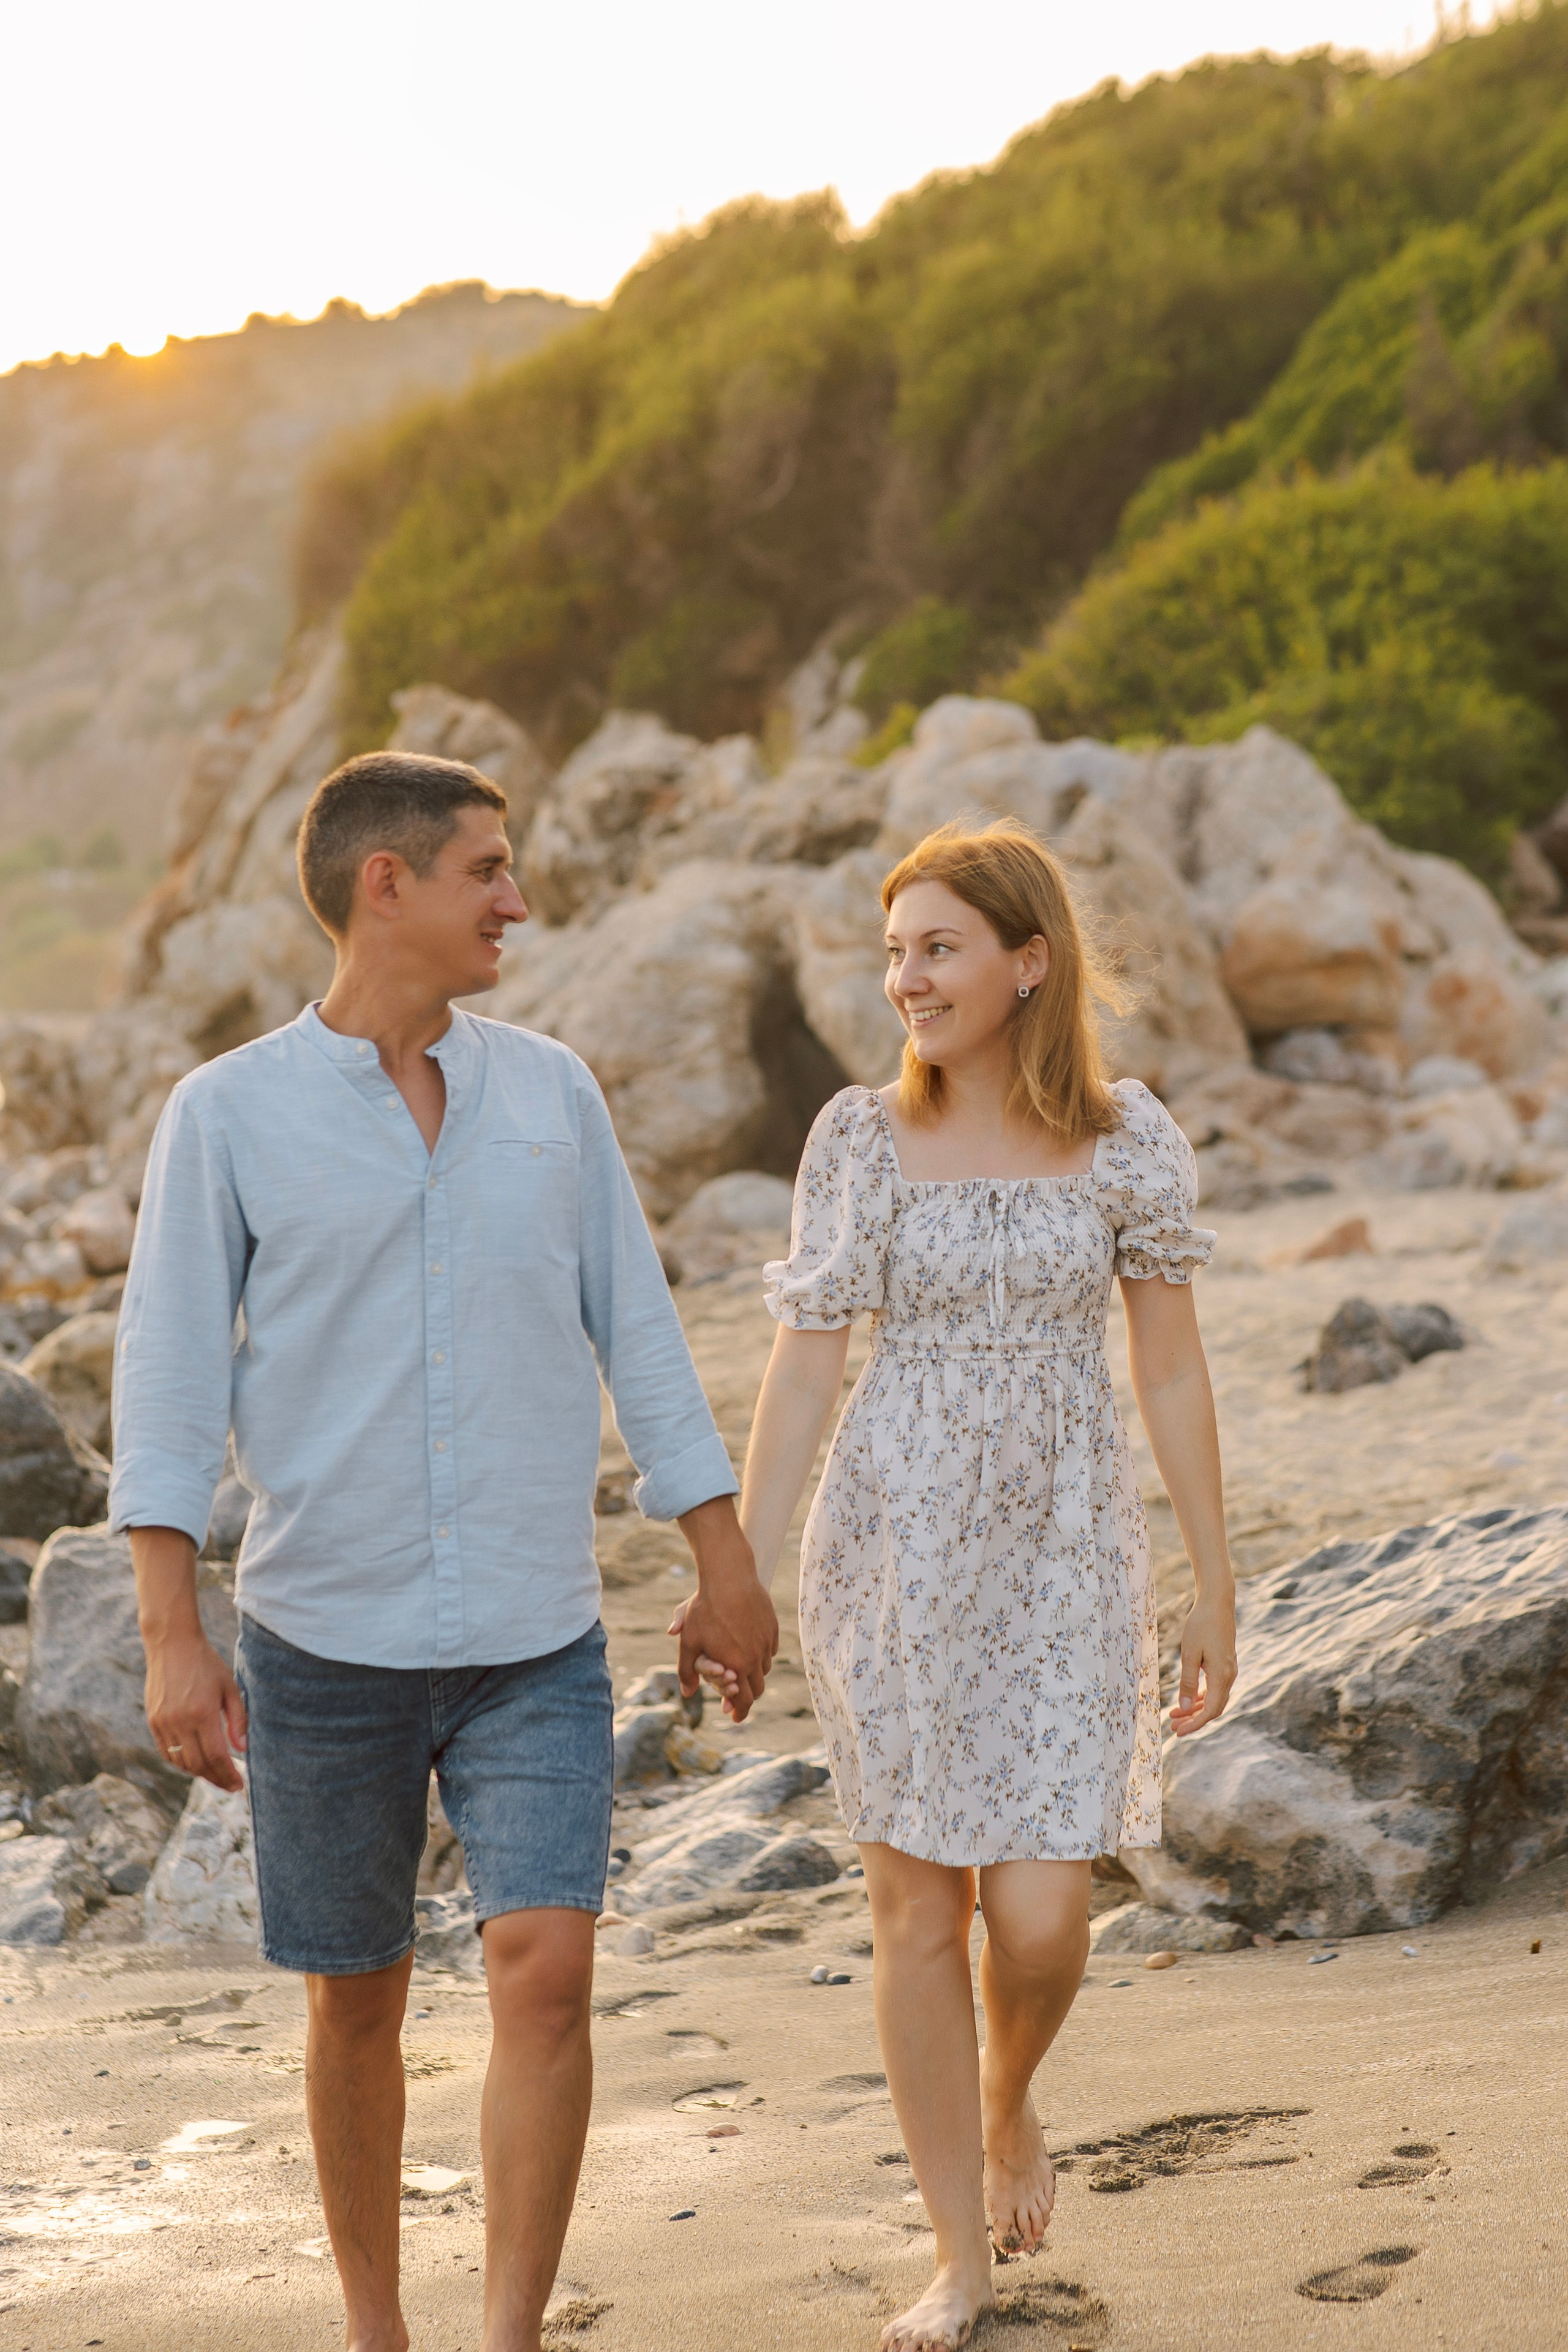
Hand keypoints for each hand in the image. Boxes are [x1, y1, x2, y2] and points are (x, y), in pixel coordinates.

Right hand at [144, 1629, 247, 1791]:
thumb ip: (238, 1719)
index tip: (239, 1785)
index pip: (216, 1756)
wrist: (172, 1644)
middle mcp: (179, 1721)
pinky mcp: (153, 1721)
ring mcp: (163, 1723)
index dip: (228, 1775)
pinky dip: (181, 1762)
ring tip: (216, 1774)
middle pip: (197, 1765)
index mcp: (202, 1712)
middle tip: (230, 1784)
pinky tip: (195, 1762)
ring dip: (199, 1773)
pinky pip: (167, 1752)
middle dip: (216, 1778)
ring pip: (180, 1762)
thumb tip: (242, 1749)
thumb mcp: (229, 1687)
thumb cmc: (206, 1663)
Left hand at [672, 1498, 778, 1723]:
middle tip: (737, 1698)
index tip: (735, 1717)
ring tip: (741, 1671)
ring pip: (765, 1668)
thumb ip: (686, 1671)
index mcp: (737, 1666)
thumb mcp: (689, 1641)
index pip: (744, 1700)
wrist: (729, 1576)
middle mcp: (756, 1657)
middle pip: (758, 1688)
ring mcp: (767, 1642)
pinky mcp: (772, 1627)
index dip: (740, 1712)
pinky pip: (770, 1649)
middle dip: (748, 1696)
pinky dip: (761, 1655)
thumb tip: (687, 1694)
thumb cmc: (705, 1608)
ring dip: (754, 1674)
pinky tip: (750, 1648)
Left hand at [1169, 1591, 1236, 1735]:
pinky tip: (1187, 1699)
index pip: (1210, 1710)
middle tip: (1173, 1728)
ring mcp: (1229, 1670)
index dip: (1194, 1724)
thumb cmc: (1201, 1625)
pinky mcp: (1225, 1664)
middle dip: (1193, 1720)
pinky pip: (1214, 1688)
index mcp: (1221, 1676)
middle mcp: (1229, 1676)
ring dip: (1195, 1709)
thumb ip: (1187, 1681)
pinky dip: (1200, 1696)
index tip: (1177, 1731)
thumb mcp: (1189, 1653)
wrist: (1216, 1602)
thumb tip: (1182, 1708)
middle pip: (1213, 1708)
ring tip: (1174, 1715)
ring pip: (1214, 1699)